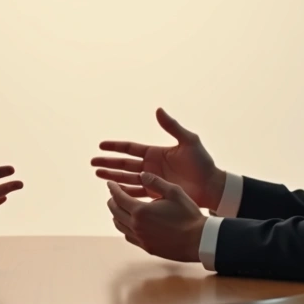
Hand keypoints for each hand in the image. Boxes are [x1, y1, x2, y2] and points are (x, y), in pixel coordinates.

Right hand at [93, 108, 225, 209]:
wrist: (211, 186)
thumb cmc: (202, 163)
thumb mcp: (188, 141)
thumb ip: (172, 127)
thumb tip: (158, 110)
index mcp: (156, 152)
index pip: (130, 148)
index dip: (115, 147)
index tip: (101, 145)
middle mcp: (151, 166)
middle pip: (124, 163)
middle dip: (108, 162)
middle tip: (92, 162)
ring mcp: (152, 180)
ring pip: (126, 178)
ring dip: (112, 176)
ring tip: (97, 174)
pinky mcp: (156, 193)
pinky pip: (136, 193)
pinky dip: (124, 192)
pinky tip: (113, 191)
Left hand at [106, 173, 205, 262]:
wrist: (198, 240)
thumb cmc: (188, 215)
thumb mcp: (174, 192)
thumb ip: (156, 182)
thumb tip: (142, 174)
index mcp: (140, 211)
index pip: (119, 198)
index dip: (113, 189)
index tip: (110, 183)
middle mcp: (136, 226)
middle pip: (115, 212)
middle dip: (112, 201)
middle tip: (113, 194)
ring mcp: (140, 238)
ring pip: (119, 226)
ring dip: (116, 215)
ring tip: (119, 208)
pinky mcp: (146, 247)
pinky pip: (128, 236)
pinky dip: (124, 228)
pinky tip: (130, 224)